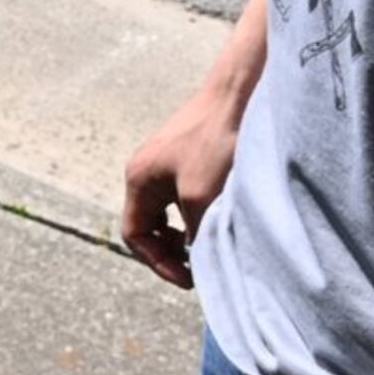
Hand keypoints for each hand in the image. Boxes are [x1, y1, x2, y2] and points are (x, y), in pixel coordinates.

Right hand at [120, 87, 244, 288]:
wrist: (238, 95)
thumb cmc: (215, 143)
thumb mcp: (200, 198)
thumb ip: (194, 233)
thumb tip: (200, 260)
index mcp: (138, 179)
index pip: (135, 235)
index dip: (158, 263)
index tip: (190, 279)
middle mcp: (146, 170)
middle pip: (149, 225)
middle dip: (171, 251)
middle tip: (200, 266)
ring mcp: (167, 161)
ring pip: (169, 212)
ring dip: (186, 233)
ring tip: (211, 244)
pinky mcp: (190, 155)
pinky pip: (185, 196)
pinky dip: (197, 214)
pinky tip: (221, 216)